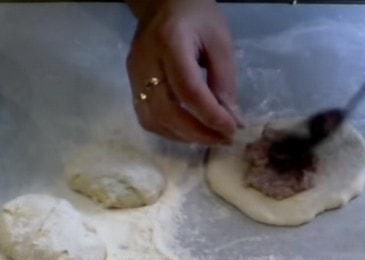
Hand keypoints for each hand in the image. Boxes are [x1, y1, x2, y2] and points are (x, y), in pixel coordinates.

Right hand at [126, 0, 241, 144]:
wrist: (162, 2)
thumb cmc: (196, 15)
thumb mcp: (220, 41)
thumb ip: (225, 81)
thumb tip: (232, 120)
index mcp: (171, 43)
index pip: (188, 90)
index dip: (211, 116)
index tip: (232, 130)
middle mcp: (146, 61)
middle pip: (167, 111)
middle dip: (198, 133)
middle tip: (224, 140)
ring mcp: (134, 74)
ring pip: (154, 120)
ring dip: (183, 136)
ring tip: (209, 138)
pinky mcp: (131, 83)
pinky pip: (147, 117)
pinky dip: (169, 131)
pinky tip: (189, 131)